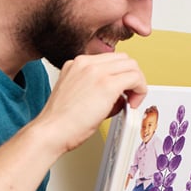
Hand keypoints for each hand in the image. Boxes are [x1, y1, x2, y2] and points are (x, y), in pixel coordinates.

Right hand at [32, 53, 146, 152]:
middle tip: (130, 96)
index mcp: (77, 64)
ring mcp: (96, 71)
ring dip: (137, 83)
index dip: (120, 76)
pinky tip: (131, 104)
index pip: (110, 60)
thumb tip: (120, 96)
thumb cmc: (61, 122)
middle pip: (123, 59)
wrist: (51, 132)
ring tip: (131, 101)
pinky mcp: (106, 84)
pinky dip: (140, 90)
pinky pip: (135, 78)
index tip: (121, 91)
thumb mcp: (78, 96)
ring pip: (132, 65)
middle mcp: (86, 63)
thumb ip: (99, 90)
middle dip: (132, 77)